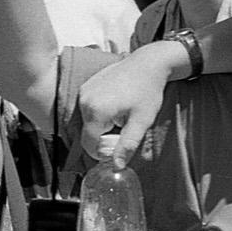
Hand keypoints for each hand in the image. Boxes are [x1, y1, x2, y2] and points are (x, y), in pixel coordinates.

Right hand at [78, 43, 185, 166]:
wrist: (147, 64)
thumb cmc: (148, 92)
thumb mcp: (141, 122)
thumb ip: (127, 145)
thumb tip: (117, 166)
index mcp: (96, 112)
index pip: (89, 145)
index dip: (103, 152)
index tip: (120, 145)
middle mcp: (84, 102)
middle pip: (88, 133)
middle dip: (104, 137)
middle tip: (125, 127)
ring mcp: (83, 92)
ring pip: (87, 121)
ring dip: (102, 124)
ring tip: (122, 114)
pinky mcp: (86, 86)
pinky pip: (88, 109)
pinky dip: (99, 113)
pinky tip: (117, 104)